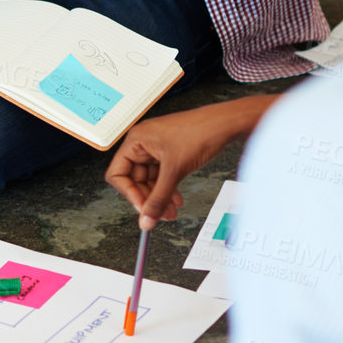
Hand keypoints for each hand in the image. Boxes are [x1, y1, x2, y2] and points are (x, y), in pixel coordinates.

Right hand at [105, 96, 277, 228]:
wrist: (224, 124)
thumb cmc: (199, 132)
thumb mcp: (174, 170)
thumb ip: (159, 198)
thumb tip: (146, 218)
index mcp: (136, 140)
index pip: (118, 173)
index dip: (129, 193)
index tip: (142, 208)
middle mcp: (143, 143)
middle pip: (135, 179)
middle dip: (148, 199)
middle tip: (157, 215)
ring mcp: (156, 148)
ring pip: (150, 180)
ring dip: (160, 197)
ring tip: (169, 212)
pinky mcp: (169, 153)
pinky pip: (162, 176)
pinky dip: (168, 189)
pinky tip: (176, 200)